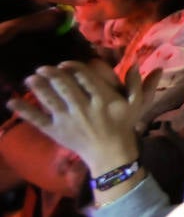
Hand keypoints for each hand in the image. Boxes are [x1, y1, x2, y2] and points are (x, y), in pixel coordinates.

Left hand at [7, 61, 146, 173]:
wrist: (111, 154)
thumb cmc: (124, 126)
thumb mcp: (137, 104)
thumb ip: (139, 84)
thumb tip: (138, 62)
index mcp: (103, 99)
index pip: (85, 78)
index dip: (73, 68)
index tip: (65, 63)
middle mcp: (84, 107)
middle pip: (65, 86)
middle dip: (52, 74)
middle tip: (43, 68)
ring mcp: (68, 120)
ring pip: (50, 100)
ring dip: (38, 87)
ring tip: (30, 78)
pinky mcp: (56, 131)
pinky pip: (38, 119)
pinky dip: (24, 111)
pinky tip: (11, 102)